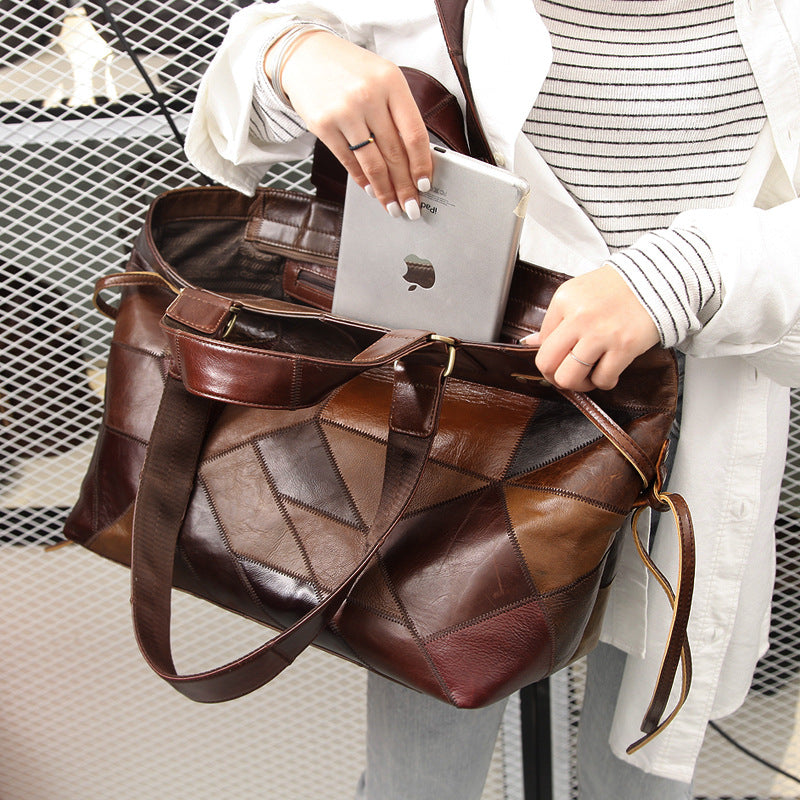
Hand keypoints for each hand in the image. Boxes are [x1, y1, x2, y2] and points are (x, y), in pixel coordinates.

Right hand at [277, 31, 431, 218]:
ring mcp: (344, 111)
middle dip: (405, 187)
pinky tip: (371, 189)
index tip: (425, 184)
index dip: (422, 165)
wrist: (304, 55)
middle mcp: (369, 95)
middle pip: (395, 153)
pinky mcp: (323, 125)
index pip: (415, 134)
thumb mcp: (382, 78)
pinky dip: (362, 179)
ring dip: (384, 191)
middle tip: (411, 207)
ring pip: (372, 163)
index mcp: (391, 81)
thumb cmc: (350, 70)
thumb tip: (415, 159)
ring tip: (392, 206)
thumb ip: (399, 112)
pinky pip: (348, 161)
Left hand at [521, 265, 660, 391]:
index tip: (561, 359)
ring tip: (589, 375)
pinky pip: (602, 380)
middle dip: (555, 377)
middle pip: (547, 364)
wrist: (657, 278)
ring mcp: (600, 333)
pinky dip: (604, 382)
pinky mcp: (623, 346)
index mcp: (563, 301)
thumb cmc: (617, 288)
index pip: (540, 343)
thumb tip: (531, 342)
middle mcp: (578, 317)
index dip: (551, 356)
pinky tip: (609, 371)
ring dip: (579, 384)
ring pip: (569, 378)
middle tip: (568, 375)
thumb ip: (555, 320)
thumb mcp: (577, 294)